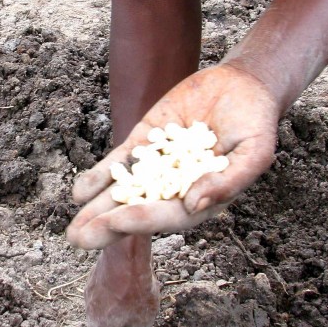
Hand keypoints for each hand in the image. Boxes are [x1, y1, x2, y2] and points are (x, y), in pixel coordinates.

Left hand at [67, 63, 279, 248]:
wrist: (242, 86)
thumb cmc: (255, 123)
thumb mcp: (255, 151)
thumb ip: (229, 180)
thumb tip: (194, 204)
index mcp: (203, 199)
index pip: (169, 215)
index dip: (142, 218)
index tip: (117, 221)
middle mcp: (176, 188)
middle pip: (139, 210)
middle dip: (108, 226)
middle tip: (79, 239)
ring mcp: (158, 166)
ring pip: (123, 191)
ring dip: (97, 209)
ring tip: (72, 229)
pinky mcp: (146, 143)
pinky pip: (120, 163)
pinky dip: (99, 177)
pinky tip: (79, 191)